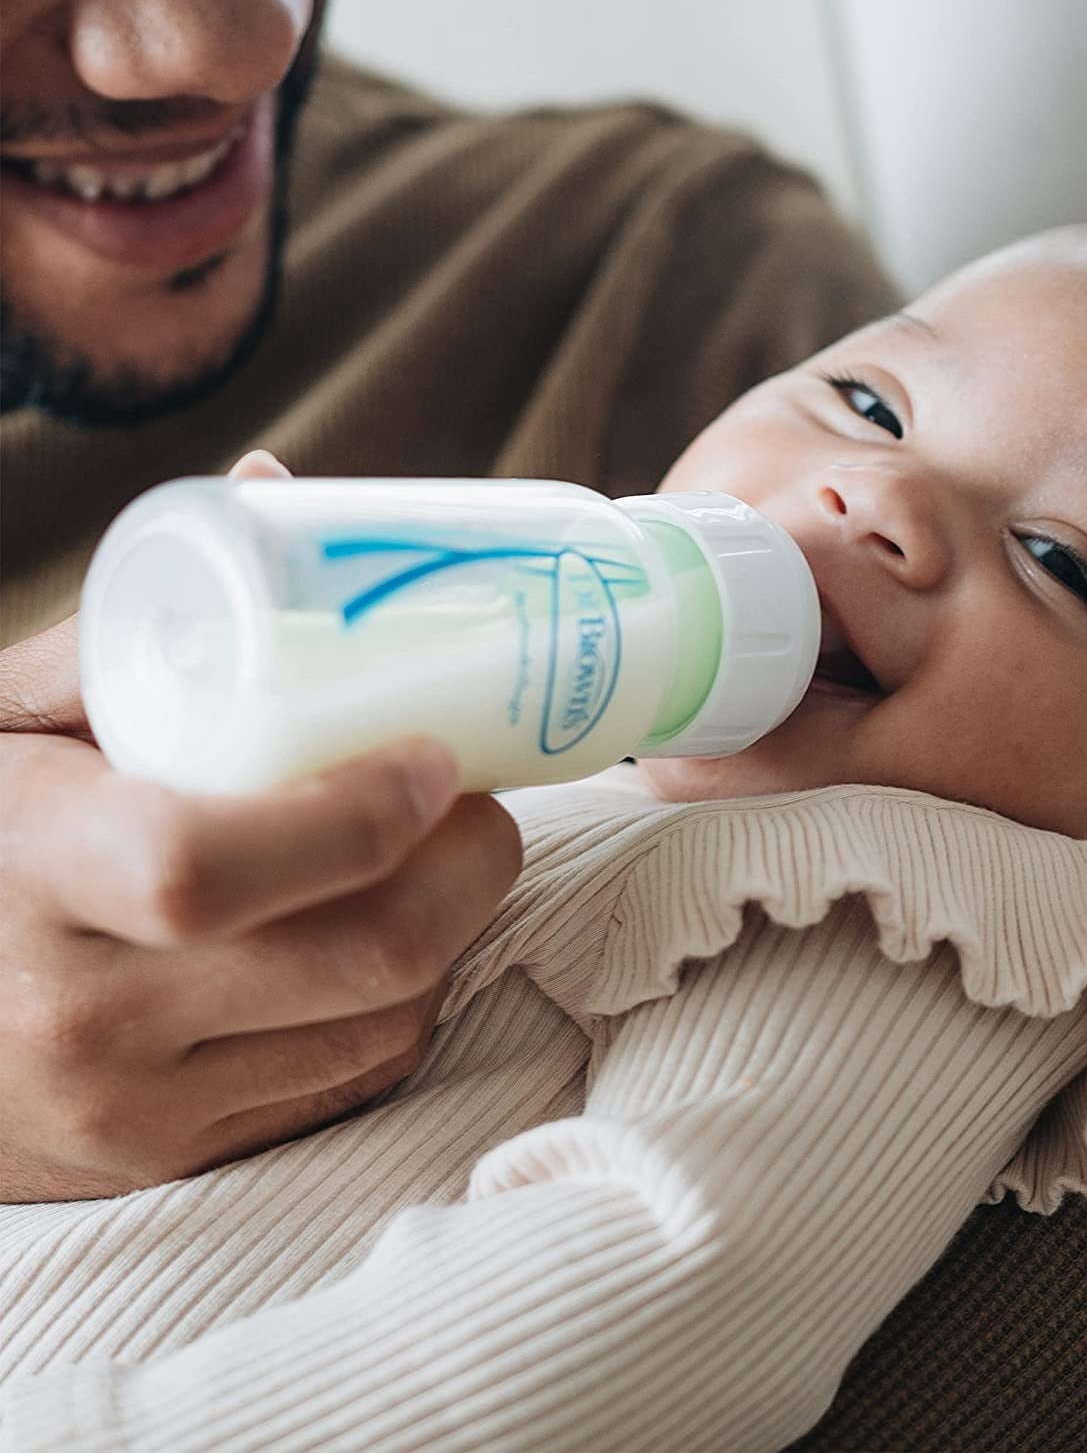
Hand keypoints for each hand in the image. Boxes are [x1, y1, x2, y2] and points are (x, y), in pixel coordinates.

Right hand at [0, 453, 521, 1201]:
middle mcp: (80, 1015)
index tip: (435, 755)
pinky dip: (404, 1001)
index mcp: (27, 871)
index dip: (359, 810)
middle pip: (361, 954)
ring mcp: (134, 1107)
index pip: (213, 865)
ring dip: (451, 930)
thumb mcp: (10, 723)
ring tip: (433, 861)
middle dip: (471, 867)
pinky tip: (377, 943)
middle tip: (480, 804)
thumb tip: (273, 489)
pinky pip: (356, 1079)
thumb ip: (132, 624)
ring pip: (386, 1020)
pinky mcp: (177, 1158)